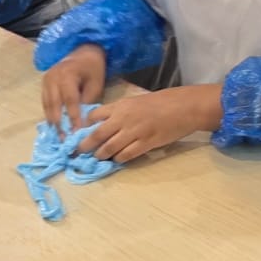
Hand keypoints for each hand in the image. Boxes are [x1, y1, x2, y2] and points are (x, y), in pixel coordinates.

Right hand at [41, 44, 107, 131]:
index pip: (70, 101)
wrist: (83, 51)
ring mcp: (45, 81)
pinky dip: (50, 115)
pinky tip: (55, 127)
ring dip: (53, 122)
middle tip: (65, 141)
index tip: (77, 134)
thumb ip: (87, 102)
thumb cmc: (93, 68)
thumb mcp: (96, 84)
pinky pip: (45, 103)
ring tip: (60, 137)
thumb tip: (80, 123)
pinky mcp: (43, 85)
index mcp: (67, 75)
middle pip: (54, 105)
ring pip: (47, 106)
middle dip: (60, 124)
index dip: (73, 118)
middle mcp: (52, 78)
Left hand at [78, 84, 223, 162]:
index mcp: (121, 106)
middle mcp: (123, 118)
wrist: (184, 107)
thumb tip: (103, 122)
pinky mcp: (145, 144)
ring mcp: (134, 132)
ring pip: (108, 148)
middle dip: (83, 146)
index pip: (93, 116)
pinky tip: (117, 160)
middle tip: (76, 153)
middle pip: (96, 135)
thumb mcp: (136, 101)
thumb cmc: (161, 102)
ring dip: (100, 155)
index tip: (78, 134)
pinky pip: (125, 155)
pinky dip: (118, 159)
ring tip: (96, 158)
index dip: (84, 127)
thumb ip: (119, 111)